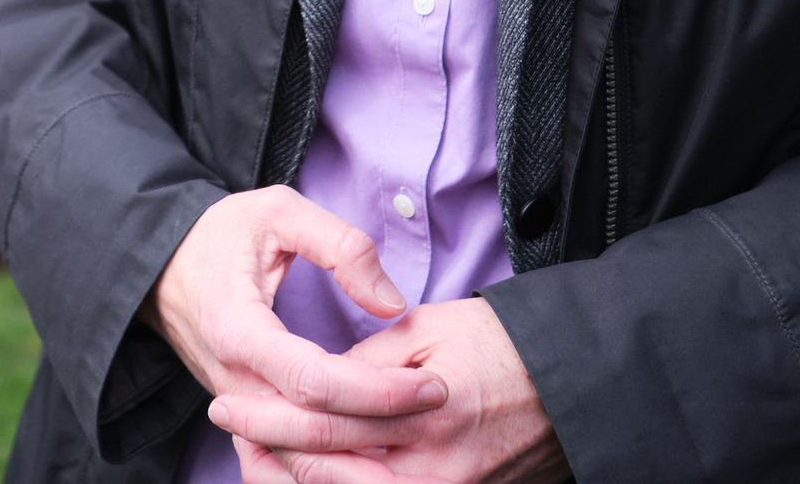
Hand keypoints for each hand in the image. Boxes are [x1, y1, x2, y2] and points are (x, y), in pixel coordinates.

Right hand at [143, 187, 446, 432]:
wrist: (162, 264)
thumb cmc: (221, 233)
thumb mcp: (280, 210)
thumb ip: (341, 246)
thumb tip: (393, 303)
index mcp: (238, 329)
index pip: (314, 381)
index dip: (376, 390)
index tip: (428, 382)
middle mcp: (232, 382)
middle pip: (310, 429)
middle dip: (378, 425)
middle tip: (437, 401)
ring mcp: (233, 405)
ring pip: (294, 455)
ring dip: (354, 453)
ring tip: (413, 433)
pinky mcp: (240, 414)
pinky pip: (281, 454)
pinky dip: (324, 459)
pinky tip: (369, 449)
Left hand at [211, 295, 568, 483]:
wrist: (572, 385)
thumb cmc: (504, 343)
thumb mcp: (437, 329)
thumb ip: (372, 359)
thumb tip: (322, 378)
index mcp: (424, 411)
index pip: (325, 417)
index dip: (269, 411)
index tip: (228, 397)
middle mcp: (428, 468)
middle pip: (325, 470)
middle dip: (267, 449)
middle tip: (227, 424)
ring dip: (291, 480)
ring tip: (255, 453)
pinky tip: (306, 476)